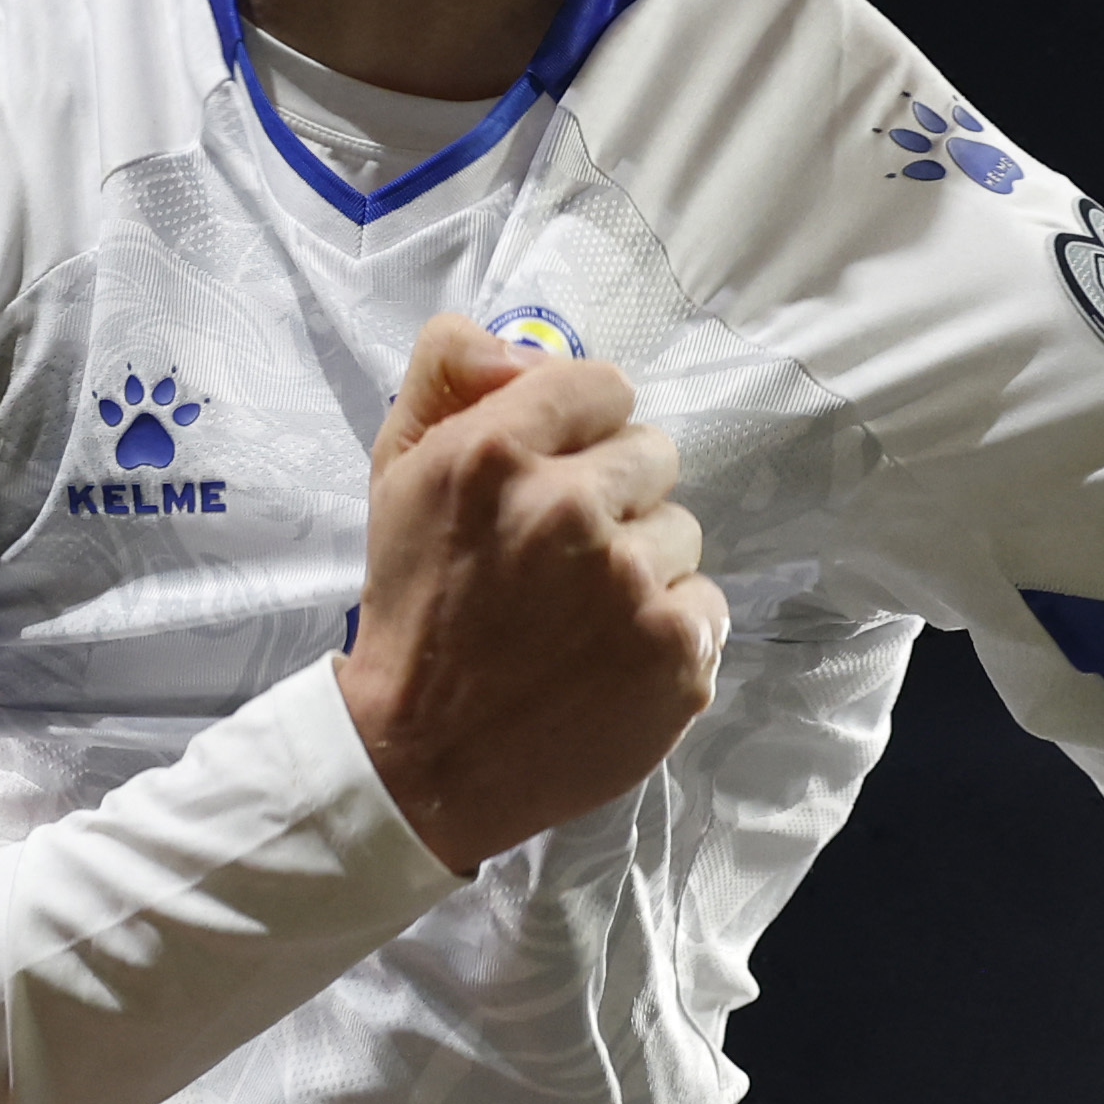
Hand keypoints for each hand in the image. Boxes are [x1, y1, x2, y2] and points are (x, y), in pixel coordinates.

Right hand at [333, 314, 723, 871]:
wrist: (420, 761)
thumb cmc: (415, 609)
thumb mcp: (397, 470)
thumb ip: (449, 370)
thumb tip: (524, 342)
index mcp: (496, 451)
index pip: (603, 385)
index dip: (580, 430)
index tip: (551, 475)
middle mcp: (568, 509)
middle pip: (653, 452)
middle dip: (613, 494)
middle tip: (558, 554)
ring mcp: (630, 586)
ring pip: (682, 530)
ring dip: (642, 563)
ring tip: (579, 613)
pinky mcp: (677, 655)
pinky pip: (706, 604)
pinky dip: (667, 630)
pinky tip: (608, 657)